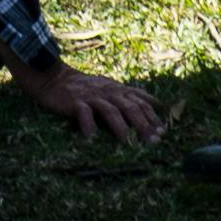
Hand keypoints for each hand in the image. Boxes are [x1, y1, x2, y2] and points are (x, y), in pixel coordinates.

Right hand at [10, 59, 162, 143]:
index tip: (164, 132)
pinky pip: (83, 113)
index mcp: (118, 90)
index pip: (141, 102)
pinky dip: (88, 125)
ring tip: (128, 143)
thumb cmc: (86, 87)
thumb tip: (158, 103)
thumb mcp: (111, 87)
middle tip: (153, 141)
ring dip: (120, 127)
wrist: (56, 78)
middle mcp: (109, 92)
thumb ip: (131, 95)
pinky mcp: (75, 101)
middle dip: (143, 124)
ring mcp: (92, 96)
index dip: (153, 116)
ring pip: (110, 111)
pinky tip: (91, 138)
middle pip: (130, 108)